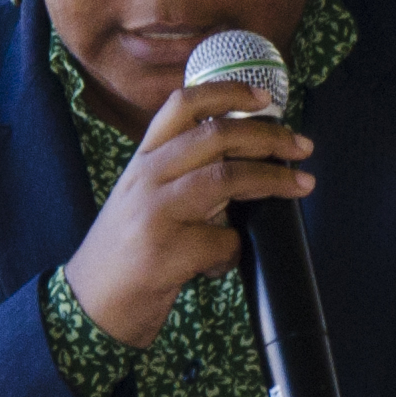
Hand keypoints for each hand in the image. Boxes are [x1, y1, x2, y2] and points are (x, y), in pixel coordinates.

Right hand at [63, 77, 311, 348]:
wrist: (92, 304)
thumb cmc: (127, 250)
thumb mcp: (143, 199)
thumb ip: (181, 176)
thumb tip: (247, 162)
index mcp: (143, 160)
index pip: (182, 106)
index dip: (227, 92)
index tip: (264, 96)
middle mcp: (146, 178)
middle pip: (217, 136)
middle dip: (269, 137)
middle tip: (303, 147)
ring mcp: (155, 213)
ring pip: (227, 179)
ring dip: (273, 180)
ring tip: (302, 186)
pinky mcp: (167, 252)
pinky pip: (223, 242)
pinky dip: (233, 251)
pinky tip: (222, 261)